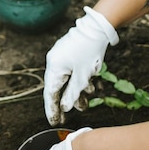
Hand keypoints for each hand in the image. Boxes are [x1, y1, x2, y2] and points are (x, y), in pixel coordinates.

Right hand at [44, 7, 118, 125]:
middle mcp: (54, 61)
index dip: (53, 109)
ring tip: (85, 102)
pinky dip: (78, 80)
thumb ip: (72, 94)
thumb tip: (64, 107)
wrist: (98, 27)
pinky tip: (90, 86)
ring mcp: (61, 56)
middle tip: (67, 117)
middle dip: (65, 101)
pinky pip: (71, 71)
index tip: (55, 122)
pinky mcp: (69, 53)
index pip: (50, 93)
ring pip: (66, 79)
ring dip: (75, 91)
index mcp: (54, 67)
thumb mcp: (83, 77)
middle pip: (57, 87)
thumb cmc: (90, 52)